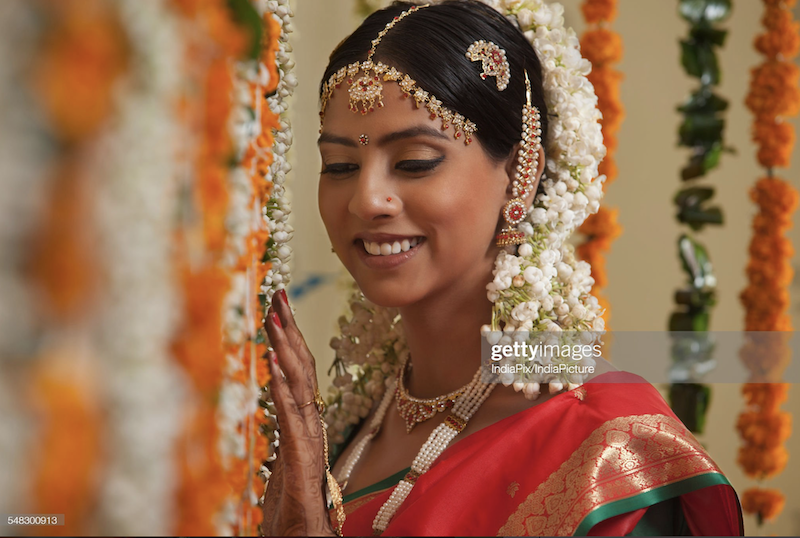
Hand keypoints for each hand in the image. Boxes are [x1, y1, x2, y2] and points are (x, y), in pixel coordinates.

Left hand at [261, 289, 335, 536]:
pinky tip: (273, 360)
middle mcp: (309, 424)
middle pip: (302, 368)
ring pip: (299, 383)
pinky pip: (291, 413)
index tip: (280, 309)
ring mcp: (307, 439)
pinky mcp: (301, 456)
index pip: (300, 373)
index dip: (292, 339)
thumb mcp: (284, 467)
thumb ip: (286, 439)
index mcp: (304, 423)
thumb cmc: (294, 512)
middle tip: (279, 295)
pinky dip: (283, 385)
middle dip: (291, 330)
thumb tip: (280, 417)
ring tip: (276, 315)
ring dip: (287, 347)